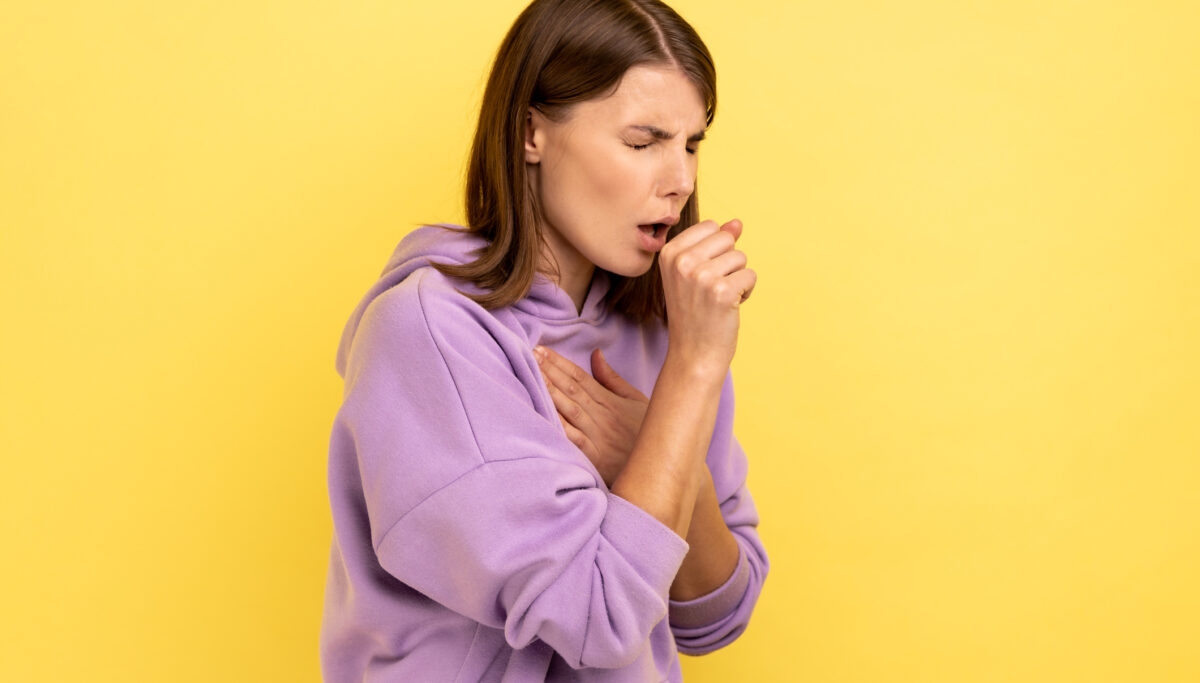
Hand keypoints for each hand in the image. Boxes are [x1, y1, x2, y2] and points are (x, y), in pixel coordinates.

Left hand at [533, 345, 648, 486]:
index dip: (559, 362)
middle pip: (571, 389)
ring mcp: (597, 436)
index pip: (580, 377)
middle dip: (549, 371)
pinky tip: (542, 414)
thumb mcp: (635, 400)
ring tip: (531, 375)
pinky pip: (573, 439)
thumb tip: (595, 354)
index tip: (541, 349)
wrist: (661, 465)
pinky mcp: (594, 457)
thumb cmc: (644, 431)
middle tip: (529, 354)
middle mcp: (601, 415)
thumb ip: (612, 378)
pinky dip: (559, 426)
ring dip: (550, 391)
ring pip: (569, 410)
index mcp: (609, 400)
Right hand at [658, 218, 755, 373]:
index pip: (711, 226)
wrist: (693, 354)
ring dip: (738, 278)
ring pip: (741, 257)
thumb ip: (714, 244)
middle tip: (711, 289)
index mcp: (669, 252)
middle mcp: (682, 262)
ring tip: (719, 299)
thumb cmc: (695, 312)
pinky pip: (751, 275)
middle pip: (727, 239)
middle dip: (728, 262)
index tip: (701, 274)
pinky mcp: (723, 292)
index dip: (715, 250)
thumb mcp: (694, 273)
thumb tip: (737, 223)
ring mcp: (702, 276)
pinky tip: (729, 307)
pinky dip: (746, 292)